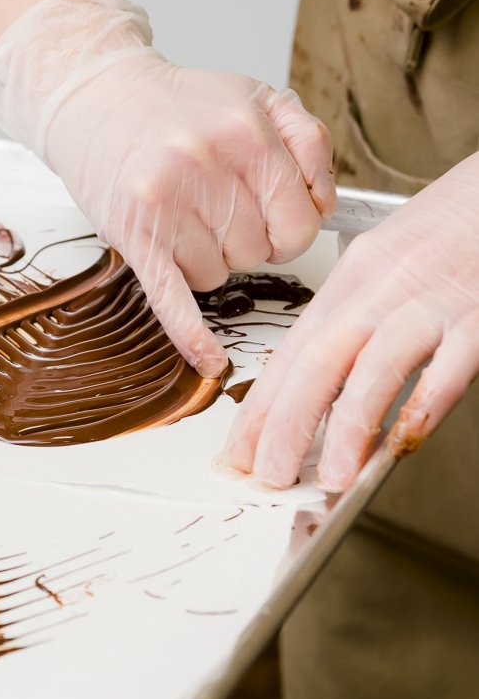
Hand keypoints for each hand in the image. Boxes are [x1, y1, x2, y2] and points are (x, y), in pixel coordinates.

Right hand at [0, 0, 334, 375]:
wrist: (97, 99)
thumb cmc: (178, 108)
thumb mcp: (258, 98)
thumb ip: (309, 143)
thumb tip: (325, 207)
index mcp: (248, 131)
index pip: (301, 222)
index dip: (288, 228)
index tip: (269, 217)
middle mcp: (207, 163)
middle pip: (258, 252)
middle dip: (242, 239)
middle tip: (214, 207)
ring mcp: (168, 201)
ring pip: (217, 275)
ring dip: (204, 257)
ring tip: (182, 214)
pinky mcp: (136, 234)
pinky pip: (172, 297)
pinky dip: (191, 335)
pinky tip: (209, 359)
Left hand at [221, 153, 478, 490]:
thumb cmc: (457, 223)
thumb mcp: (388, 263)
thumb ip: (357, 321)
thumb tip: (320, 390)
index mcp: (353, 278)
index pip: (291, 352)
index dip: (260, 409)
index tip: (241, 453)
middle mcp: (383, 289)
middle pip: (317, 362)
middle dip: (285, 426)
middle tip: (270, 475)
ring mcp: (431, 302)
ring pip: (373, 368)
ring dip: (346, 428)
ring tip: (331, 475)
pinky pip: (448, 367)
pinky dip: (422, 406)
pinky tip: (403, 440)